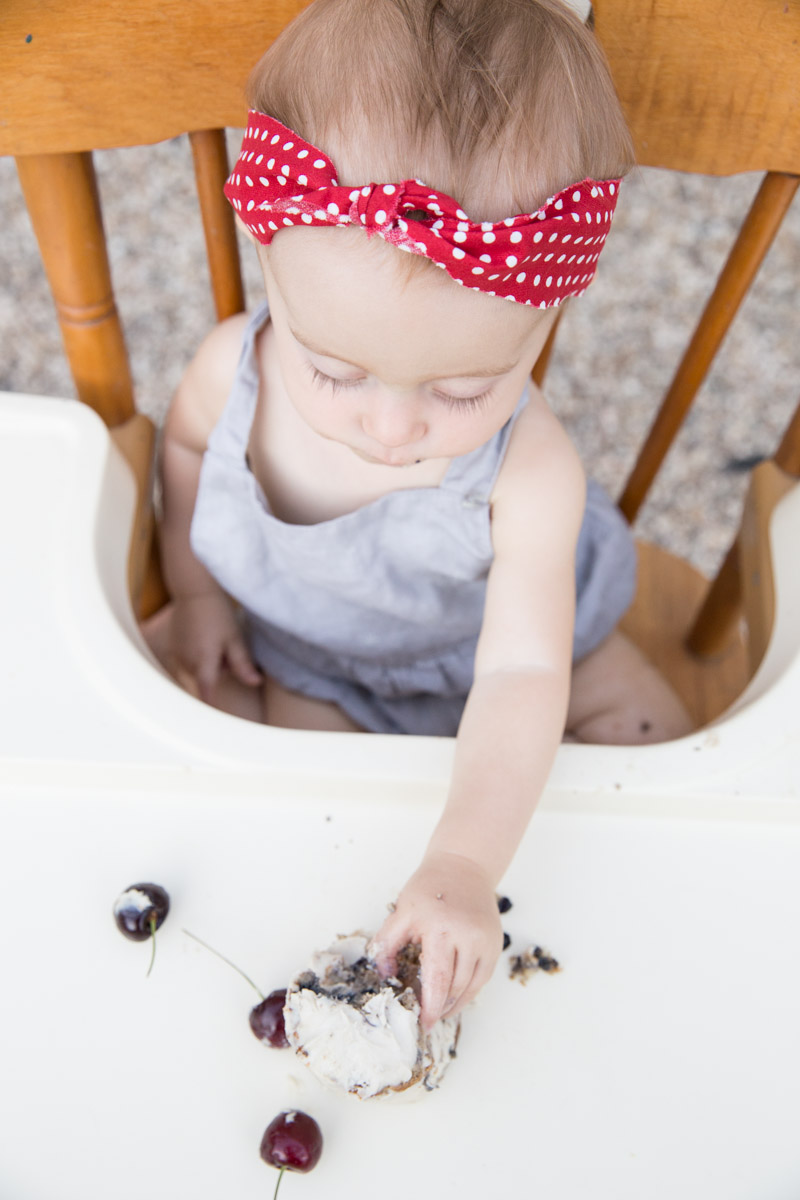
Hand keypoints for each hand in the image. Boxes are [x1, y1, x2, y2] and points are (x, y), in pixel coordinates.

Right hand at [162, 592, 261, 701]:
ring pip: (197, 668)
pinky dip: (197, 653)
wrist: (194, 591)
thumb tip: (255, 682)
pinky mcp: (172, 646)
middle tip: (227, 647)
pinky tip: (203, 634)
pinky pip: (189, 658)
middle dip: (218, 670)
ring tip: (214, 638)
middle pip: (206, 678)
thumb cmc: (218, 614)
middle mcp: (186, 663)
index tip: (215, 724)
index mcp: (203, 664)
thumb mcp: (234, 639)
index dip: (212, 708)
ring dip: (207, 661)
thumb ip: (243, 664)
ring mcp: (177, 655)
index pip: (207, 695)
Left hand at [372, 852, 502, 1029]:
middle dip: (440, 1008)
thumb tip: (385, 976)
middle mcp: (468, 935)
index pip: (437, 978)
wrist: (464, 867)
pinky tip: (455, 997)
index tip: (423, 1023)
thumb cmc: (429, 888)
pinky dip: (469, 991)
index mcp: (441, 927)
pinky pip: (482, 978)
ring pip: (471, 986)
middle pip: (455, 986)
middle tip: (427, 1019)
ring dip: (454, 1003)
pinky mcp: (496, 943)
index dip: (430, 1005)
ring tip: (439, 1011)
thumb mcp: (401, 911)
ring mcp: (485, 940)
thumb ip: (386, 944)